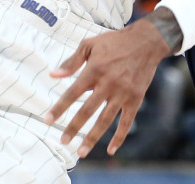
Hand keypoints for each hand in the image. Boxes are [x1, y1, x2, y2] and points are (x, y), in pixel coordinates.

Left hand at [45, 18, 169, 157]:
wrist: (146, 41)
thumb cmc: (115, 42)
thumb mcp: (90, 45)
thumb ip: (72, 62)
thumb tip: (53, 75)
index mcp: (94, 70)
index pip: (72, 93)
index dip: (60, 107)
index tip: (48, 120)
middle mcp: (108, 84)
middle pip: (87, 110)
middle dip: (73, 127)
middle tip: (63, 141)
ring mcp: (122, 93)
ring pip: (105, 120)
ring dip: (92, 138)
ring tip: (81, 152)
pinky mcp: (135, 99)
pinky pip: (127, 122)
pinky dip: (119, 137)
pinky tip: (111, 150)